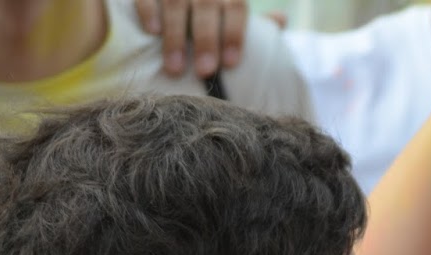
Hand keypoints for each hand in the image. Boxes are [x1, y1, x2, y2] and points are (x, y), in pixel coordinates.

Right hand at [133, 0, 248, 77]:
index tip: (231, 64)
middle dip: (207, 39)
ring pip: (176, 3)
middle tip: (205, 71)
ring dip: (176, 36)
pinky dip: (149, 10)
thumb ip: (251, 17)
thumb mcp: (229, 1)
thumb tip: (281, 20)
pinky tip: (152, 32)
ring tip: (175, 69)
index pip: (237, 6)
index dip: (235, 34)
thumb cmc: (208, 4)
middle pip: (208, 7)